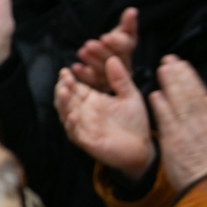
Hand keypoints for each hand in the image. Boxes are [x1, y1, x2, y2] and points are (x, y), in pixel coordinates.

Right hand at [55, 56, 154, 180]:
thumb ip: (121, 79)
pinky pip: (75, 133)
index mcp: (93, 100)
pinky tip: (73, 116)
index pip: (75, 87)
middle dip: (63, 88)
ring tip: (63, 91)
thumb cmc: (135, 123)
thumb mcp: (130, 96)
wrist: (143, 148)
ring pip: (66, 114)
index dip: (69, 79)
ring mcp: (84, 127)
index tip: (66, 70)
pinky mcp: (88, 142)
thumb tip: (113, 58)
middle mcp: (85, 113)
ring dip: (63, 104)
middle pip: (67, 99)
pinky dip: (72, 125)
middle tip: (64, 79)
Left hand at [70, 8, 139, 93]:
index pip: (126, 48)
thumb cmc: (114, 44)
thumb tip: (132, 11)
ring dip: (92, 62)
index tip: (105, 37)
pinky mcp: (101, 86)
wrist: (106, 60)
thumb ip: (127, 24)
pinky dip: (84, 75)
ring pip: (104, 72)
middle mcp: (123, 68)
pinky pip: (93, 83)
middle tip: (89, 45)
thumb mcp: (122, 33)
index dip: (116, 43)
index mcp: (128, 52)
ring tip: (82, 53)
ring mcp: (112, 79)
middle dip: (101, 52)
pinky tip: (75, 67)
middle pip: (114, 61)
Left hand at [149, 55, 206, 190]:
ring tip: (161, 69)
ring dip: (170, 85)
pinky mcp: (174, 140)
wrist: (204, 182)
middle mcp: (199, 122)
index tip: (182, 63)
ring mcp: (186, 130)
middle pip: (188, 93)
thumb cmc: (206, 161)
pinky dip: (161, 107)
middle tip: (169, 59)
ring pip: (179, 102)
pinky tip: (154, 95)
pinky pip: (167, 120)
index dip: (190, 77)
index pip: (199, 93)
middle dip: (179, 75)